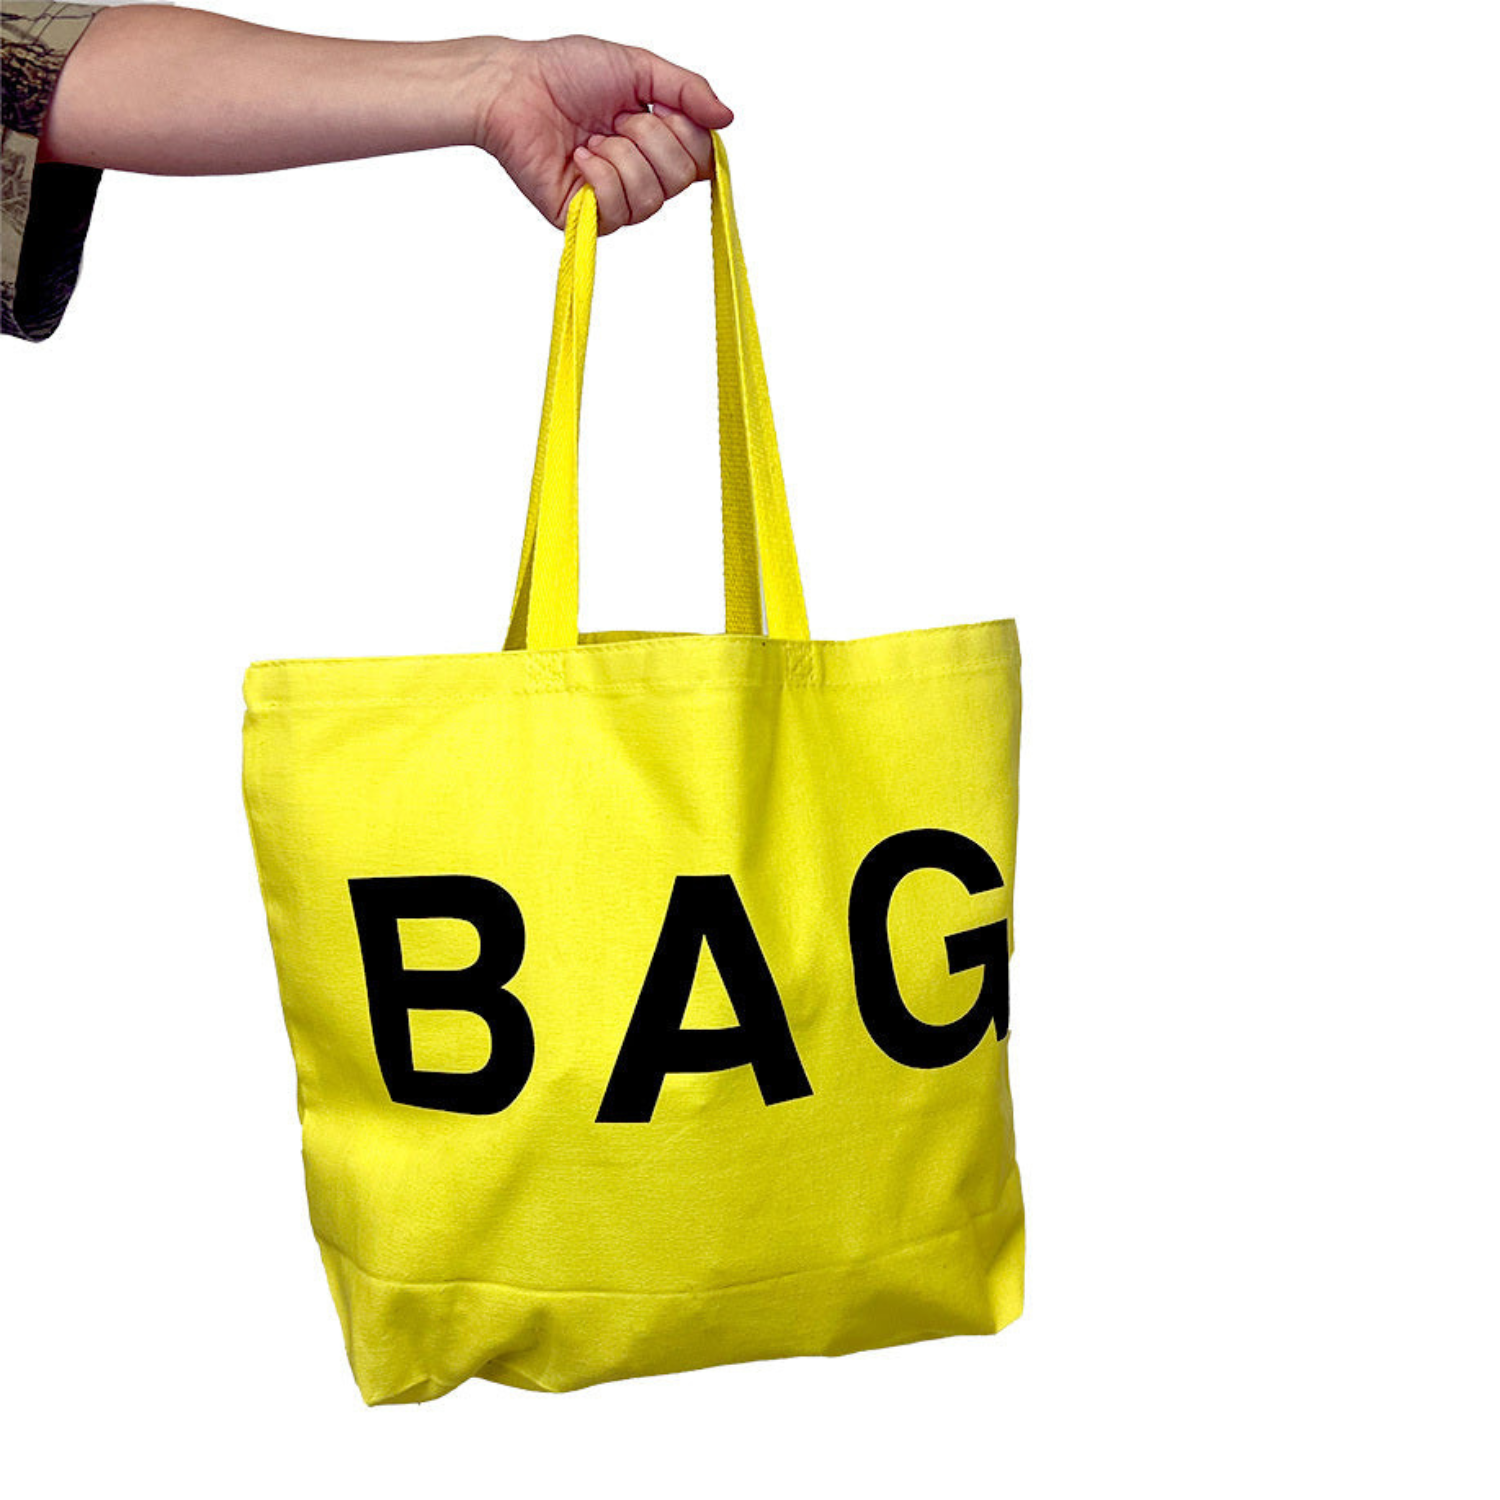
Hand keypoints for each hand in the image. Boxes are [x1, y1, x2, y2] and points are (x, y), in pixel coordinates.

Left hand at [474, 34, 733, 233]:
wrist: (514, 88)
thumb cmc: (565, 73)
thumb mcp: (639, 69)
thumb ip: (687, 91)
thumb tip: (727, 119)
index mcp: (656, 143)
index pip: (702, 159)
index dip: (686, 132)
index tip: (657, 106)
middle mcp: (640, 176)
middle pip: (681, 180)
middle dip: (650, 138)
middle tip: (616, 119)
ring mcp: (613, 201)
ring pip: (651, 199)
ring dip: (622, 157)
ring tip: (593, 138)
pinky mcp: (586, 219)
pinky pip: (617, 210)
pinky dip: (599, 176)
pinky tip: (579, 156)